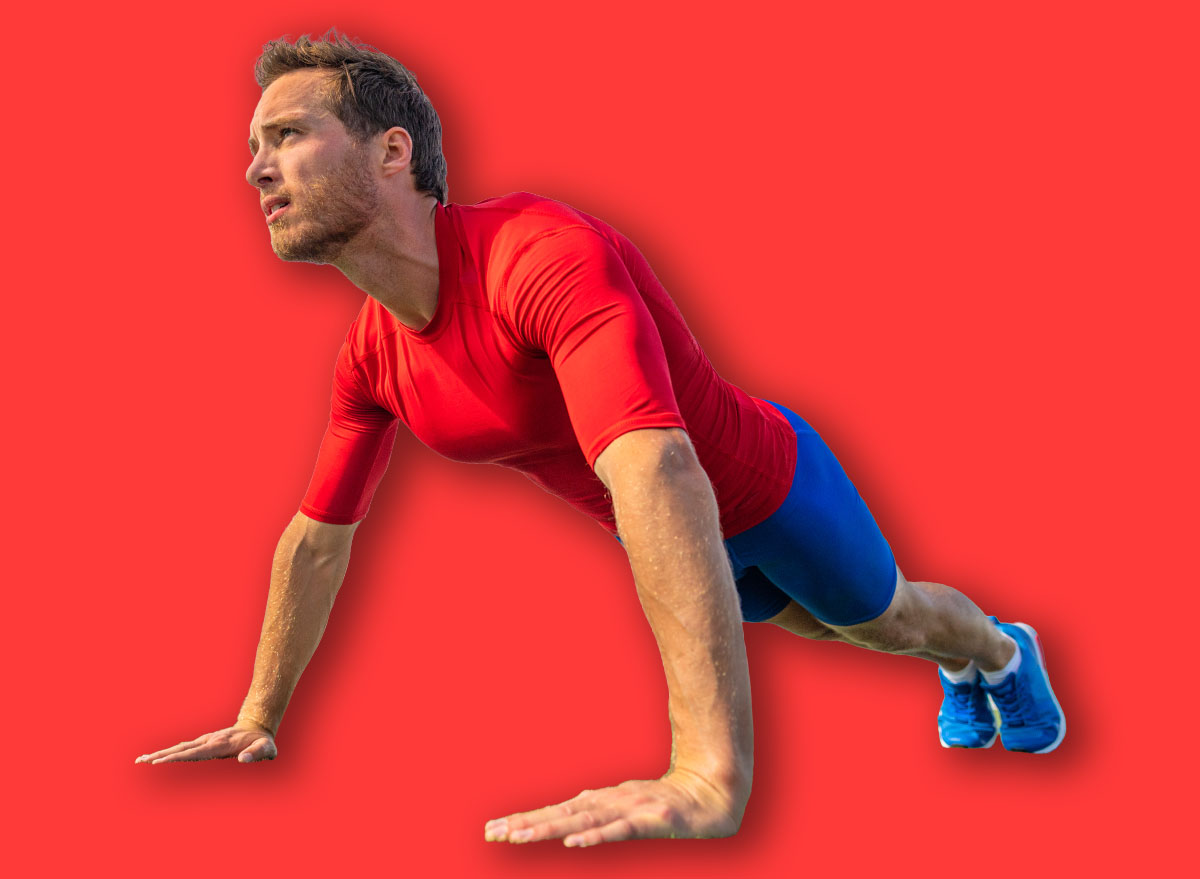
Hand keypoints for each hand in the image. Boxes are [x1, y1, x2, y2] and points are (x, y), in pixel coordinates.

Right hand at [134, 722, 276, 763]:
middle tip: (141, 760)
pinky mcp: (206, 742)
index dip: (176, 757)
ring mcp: (207, 740)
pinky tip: (161, 756)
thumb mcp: (266, 749)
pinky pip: (186, 748)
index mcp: (219, 745)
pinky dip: (172, 752)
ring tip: (142, 759)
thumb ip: (257, 754)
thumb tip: (243, 760)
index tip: (159, 760)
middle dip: (162, 755)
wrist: (258, 726)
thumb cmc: (262, 742)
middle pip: (182, 749)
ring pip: (181, 747)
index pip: (194, 753)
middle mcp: (210, 741)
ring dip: (162, 753)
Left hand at [484, 770, 742, 846]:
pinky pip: (619, 830)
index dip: (525, 820)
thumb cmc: (667, 801)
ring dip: (550, 829)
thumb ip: (598, 812)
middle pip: (561, 814)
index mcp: (602, 801)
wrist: (712, 790)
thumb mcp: (626, 806)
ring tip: (519, 836)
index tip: (492, 830)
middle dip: (526, 824)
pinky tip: (574, 843)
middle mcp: (609, 802)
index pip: (556, 812)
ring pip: (582, 821)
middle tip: (492, 834)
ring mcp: (630, 809)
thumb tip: (568, 819)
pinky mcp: (651, 818)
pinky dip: (596, 836)